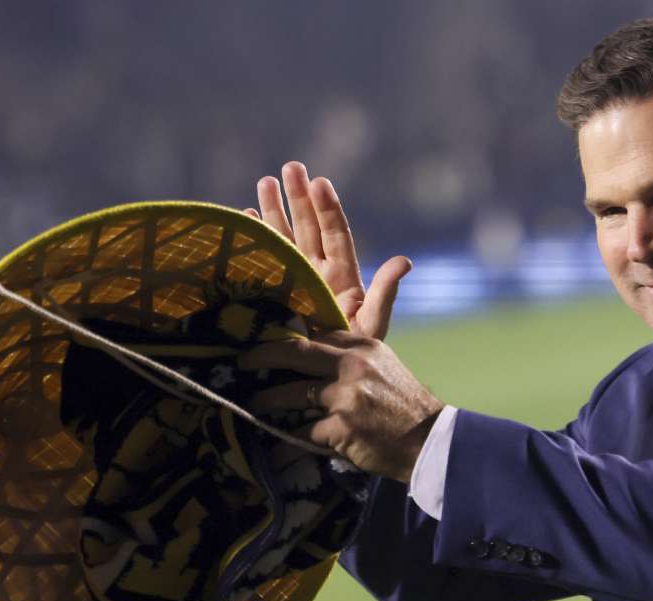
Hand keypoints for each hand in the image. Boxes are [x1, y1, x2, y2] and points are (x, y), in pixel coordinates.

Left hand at [241, 331, 443, 483]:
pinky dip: (286, 443)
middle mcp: (353, 365)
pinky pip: (302, 434)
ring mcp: (346, 396)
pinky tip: (274, 450)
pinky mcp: (341, 427)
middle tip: (242, 363)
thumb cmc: (405, 407)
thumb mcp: (384, 368)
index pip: (318, 333)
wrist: (429, 441)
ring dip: (267, 401)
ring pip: (292, 394)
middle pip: (296, 353)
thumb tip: (315, 359)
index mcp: (364, 346)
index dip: (288, 338)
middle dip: (263, 357)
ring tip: (253, 407)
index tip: (268, 343)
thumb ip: (353, 359)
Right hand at [245, 161, 411, 338]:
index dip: (328, 209)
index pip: (336, 235)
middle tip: (291, 166)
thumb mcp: (372, 324)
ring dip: (275, 210)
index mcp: (343, 277)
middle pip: (308, 228)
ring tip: (265, 181)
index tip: (320, 182)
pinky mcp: (274, 295)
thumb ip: (385, 293)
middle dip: (298, 198)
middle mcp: (318, 274)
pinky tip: (246, 218)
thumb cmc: (354, 355)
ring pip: (285, 238)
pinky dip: (256, 239)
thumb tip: (405, 261)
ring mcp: (295, 282)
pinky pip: (263, 260)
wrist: (325, 382)